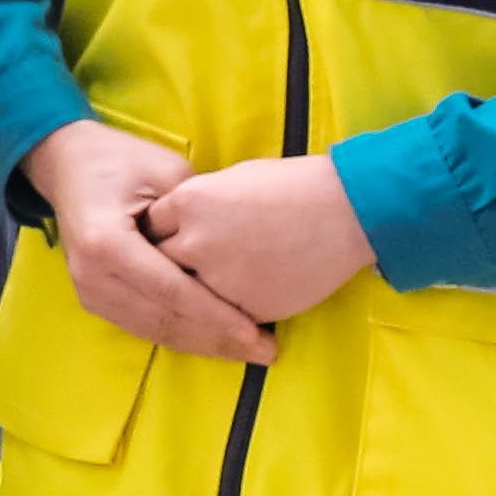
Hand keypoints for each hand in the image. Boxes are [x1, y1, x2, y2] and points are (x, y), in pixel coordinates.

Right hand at [23, 119, 270, 361]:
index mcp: (107, 243)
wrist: (66, 163)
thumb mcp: (167, 173)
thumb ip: (197, 216)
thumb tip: (237, 255)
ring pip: (155, 331)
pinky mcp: (94, 298)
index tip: (257, 333)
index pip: (172, 292)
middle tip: (266, 351)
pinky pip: (143, 326)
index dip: (217, 316)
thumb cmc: (120, 160)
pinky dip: (183, 335)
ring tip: (249, 351)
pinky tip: (216, 340)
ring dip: (204, 345)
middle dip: (218, 340)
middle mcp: (92, 276)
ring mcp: (89, 291)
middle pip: (164, 320)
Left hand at [150, 152, 375, 330]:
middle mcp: (194, 242)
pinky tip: (231, 306)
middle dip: (163, 267)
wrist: (345, 212)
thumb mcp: (229, 180)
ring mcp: (219, 279)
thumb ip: (195, 204)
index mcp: (187, 202)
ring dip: (189, 297)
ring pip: (184, 298)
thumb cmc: (292, 186)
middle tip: (169, 271)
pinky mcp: (246, 307)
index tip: (163, 237)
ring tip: (198, 295)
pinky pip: (220, 316)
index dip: (157, 232)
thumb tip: (178, 222)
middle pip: (157, 264)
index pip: (150, 226)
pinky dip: (222, 313)